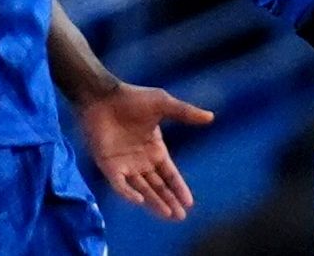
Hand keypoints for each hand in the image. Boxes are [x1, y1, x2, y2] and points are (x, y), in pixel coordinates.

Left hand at [77, 82, 213, 220]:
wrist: (103, 96)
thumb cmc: (133, 98)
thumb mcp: (164, 104)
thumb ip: (186, 113)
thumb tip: (211, 117)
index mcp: (155, 149)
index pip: (169, 174)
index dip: (179, 188)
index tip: (189, 203)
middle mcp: (141, 161)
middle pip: (157, 186)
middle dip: (169, 201)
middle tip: (180, 217)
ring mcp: (124, 164)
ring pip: (142, 189)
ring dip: (154, 202)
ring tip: (168, 214)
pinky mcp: (108, 165)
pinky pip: (119, 184)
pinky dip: (128, 193)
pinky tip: (140, 200)